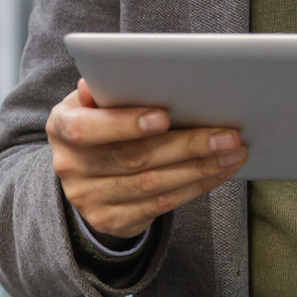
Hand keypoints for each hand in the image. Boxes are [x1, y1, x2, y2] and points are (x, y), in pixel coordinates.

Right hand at [47, 79, 247, 239]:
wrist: (84, 166)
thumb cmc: (101, 116)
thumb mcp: (95, 98)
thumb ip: (108, 88)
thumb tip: (115, 75)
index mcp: (62, 127)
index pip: (89, 129)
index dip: (126, 124)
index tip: (164, 116)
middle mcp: (70, 167)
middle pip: (134, 158)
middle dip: (187, 145)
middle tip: (229, 135)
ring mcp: (88, 199)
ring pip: (153, 185)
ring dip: (201, 169)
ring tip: (234, 152)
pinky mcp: (110, 221)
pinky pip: (160, 205)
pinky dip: (195, 187)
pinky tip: (219, 172)